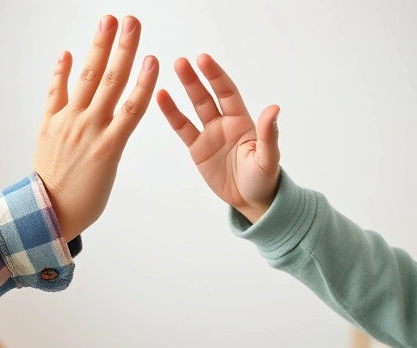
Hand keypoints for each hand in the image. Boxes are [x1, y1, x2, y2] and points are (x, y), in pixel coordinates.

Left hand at [35, 15, 158, 240]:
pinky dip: (61, 72)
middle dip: (123, 49)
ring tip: (107, 23)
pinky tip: (68, 54)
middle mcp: (89, 128)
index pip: (133, 107)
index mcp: (110, 145)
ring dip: (97, 48)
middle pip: (111, 83)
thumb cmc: (85, 198)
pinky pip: (55, 93)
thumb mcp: (109, 171)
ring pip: (86, 80)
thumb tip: (114, 119)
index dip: (144, 81)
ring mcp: (67, 123)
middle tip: (131, 23)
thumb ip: (113, 140)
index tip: (153, 58)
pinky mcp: (48, 124)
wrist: (50, 212)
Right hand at [157, 54, 279, 222]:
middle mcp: (224, 123)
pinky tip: (162, 98)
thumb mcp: (268, 158)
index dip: (215, 76)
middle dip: (195, 78)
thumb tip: (273, 109)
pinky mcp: (197, 149)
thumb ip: (268, 135)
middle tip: (182, 61)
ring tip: (172, 70)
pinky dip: (172, 114)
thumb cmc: (263, 179)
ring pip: (194, 107)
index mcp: (242, 121)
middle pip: (208, 96)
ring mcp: (209, 135)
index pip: (227, 92)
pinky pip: (183, 128)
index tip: (203, 59)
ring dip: (184, 89)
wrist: (250, 199)